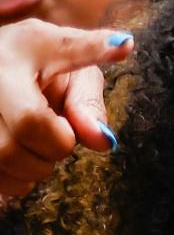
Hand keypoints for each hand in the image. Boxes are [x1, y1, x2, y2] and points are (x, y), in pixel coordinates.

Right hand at [0, 21, 132, 198]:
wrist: (7, 56)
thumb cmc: (46, 61)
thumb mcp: (74, 68)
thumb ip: (89, 102)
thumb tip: (103, 141)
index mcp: (6, 65)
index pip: (30, 121)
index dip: (61, 138)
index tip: (67, 127)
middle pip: (10, 151)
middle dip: (47, 155)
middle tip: (54, 133)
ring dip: (30, 169)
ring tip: (34, 140)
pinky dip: (13, 178)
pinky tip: (20, 152)